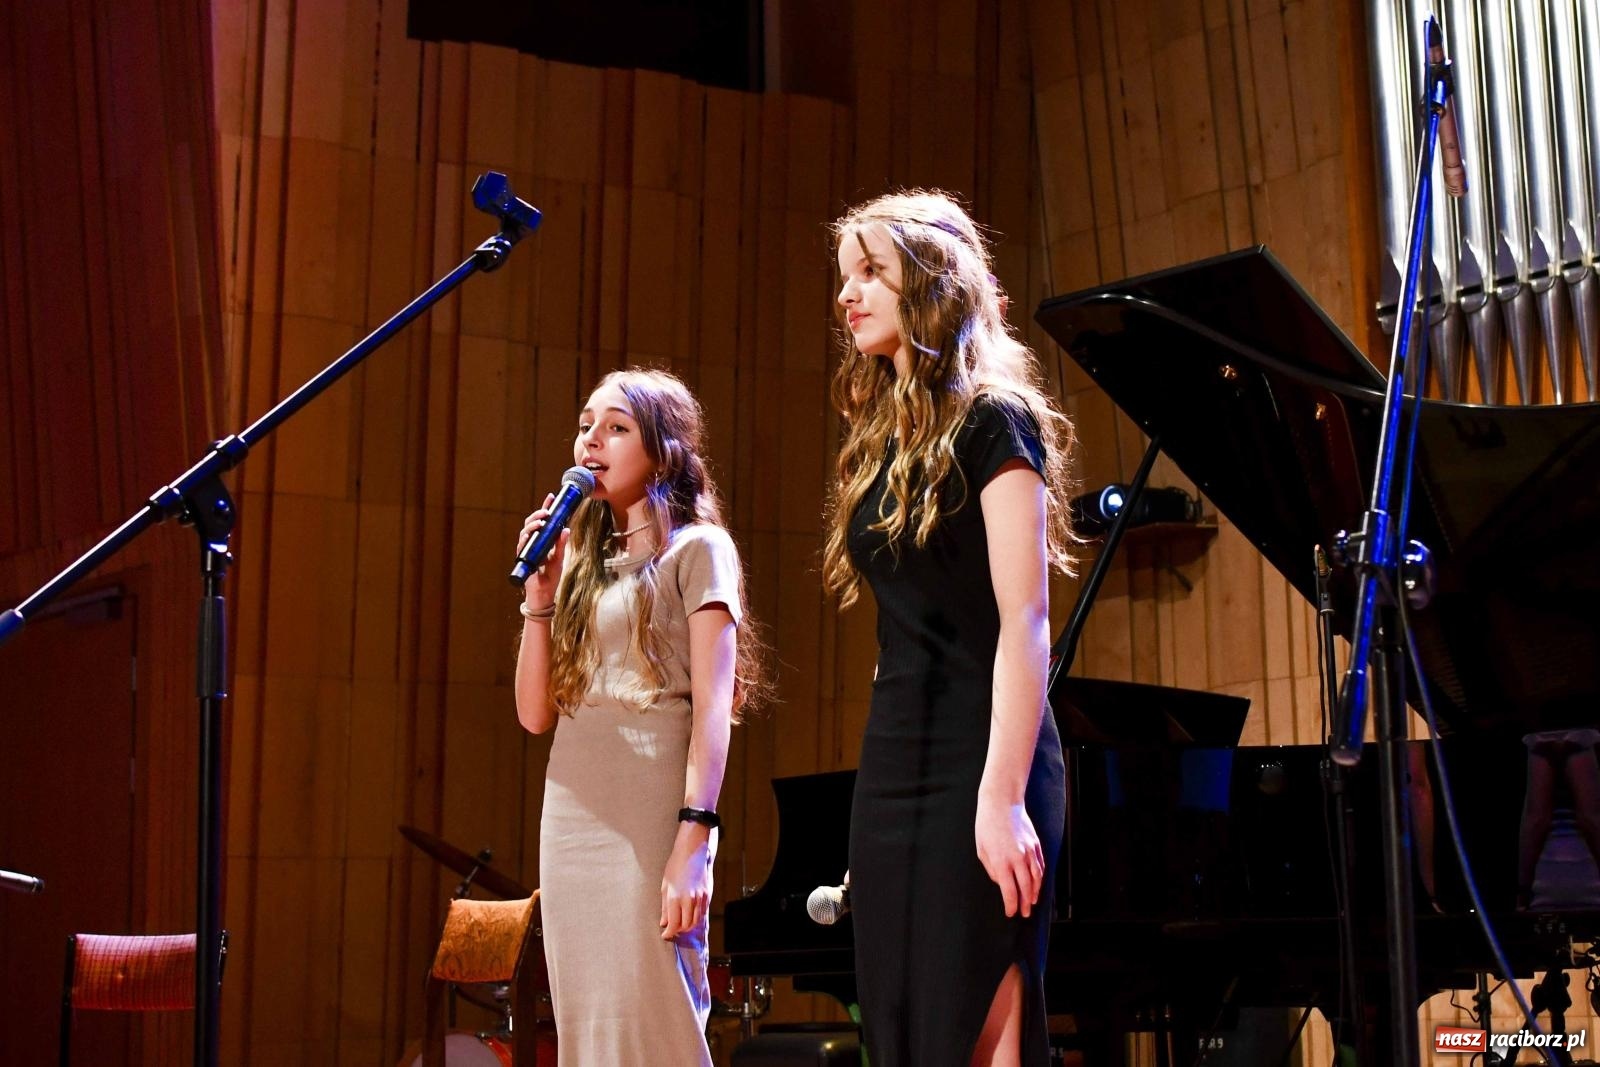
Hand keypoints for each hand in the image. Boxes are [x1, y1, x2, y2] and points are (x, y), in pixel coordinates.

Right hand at [517, 493, 570, 607]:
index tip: (551, 497)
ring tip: (541, 521)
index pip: (542, 521)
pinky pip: (522, 545)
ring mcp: (526, 550)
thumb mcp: (559, 559)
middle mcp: (532, 543)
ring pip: (525, 532)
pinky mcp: (522, 558)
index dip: (545, 508)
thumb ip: (561, 544)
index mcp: (542, 541)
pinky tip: (531, 533)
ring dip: (532, 524)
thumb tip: (567, 529)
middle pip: (531, 523)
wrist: (543, 594)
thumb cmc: (550, 577)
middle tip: (547, 511)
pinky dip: (526, 538)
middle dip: (537, 514)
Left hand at [660, 828, 712, 940]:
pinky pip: (702, 913)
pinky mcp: (708, 895)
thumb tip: (664, 922)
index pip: (673, 924)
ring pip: (696, 921)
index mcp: (676, 898)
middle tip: (672, 929)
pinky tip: (689, 915)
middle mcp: (689, 900)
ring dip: (687, 926)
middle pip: (685, 925)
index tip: (665, 935)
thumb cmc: (676, 866)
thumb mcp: (665, 885)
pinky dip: (695, 918)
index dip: (669, 933)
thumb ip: (665, 907)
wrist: (694, 852)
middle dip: (678, 930)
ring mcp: (700, 898)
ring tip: (680, 923)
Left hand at [975, 794, 1044, 918]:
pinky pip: (1040, 866)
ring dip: (1035, 892)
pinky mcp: (1036, 844)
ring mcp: (1029, 851)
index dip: (1011, 905)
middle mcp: (1017, 858)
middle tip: (1025, 913)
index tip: (1011, 912)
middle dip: (1025, 903)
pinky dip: (1040, 878)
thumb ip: (992, 870)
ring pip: (1037, 878)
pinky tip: (1037, 884)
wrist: (1002, 803)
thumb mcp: (982, 850)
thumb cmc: (987, 825)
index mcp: (1001, 861)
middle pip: (1026, 888)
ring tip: (1033, 902)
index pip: (1009, 890)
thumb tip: (1002, 883)